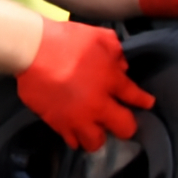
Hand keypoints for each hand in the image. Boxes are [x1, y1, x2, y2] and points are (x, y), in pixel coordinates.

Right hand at [16, 19, 154, 151]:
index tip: (146, 103)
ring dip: (98, 135)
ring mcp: (78, 118)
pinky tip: (73, 128)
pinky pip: (71, 141)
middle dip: (125, 124)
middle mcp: (99, 105)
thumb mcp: (97, 35)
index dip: (143, 100)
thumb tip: (122, 65)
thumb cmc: (65, 39)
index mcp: (111, 81)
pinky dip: (74, 136)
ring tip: (93, 127)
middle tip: (118, 118)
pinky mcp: (57, 123)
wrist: (32, 49)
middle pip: (125, 128)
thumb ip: (115, 49)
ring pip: (97, 142)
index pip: (136, 98)